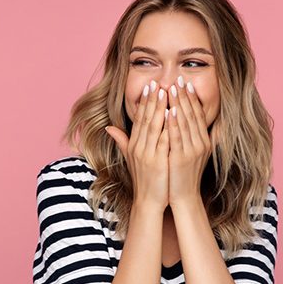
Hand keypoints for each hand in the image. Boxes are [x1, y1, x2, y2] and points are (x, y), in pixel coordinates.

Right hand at [105, 80, 170, 211]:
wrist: (148, 201)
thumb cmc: (144, 180)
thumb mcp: (131, 159)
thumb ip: (122, 141)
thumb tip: (108, 127)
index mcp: (133, 145)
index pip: (139, 119)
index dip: (144, 102)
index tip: (149, 86)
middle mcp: (138, 148)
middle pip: (145, 119)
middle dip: (151, 100)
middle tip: (157, 82)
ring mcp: (147, 154)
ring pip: (154, 126)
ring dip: (159, 107)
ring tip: (166, 91)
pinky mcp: (157, 161)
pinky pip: (162, 139)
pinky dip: (167, 126)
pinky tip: (173, 113)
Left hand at [166, 75, 211, 207]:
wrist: (183, 196)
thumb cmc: (184, 175)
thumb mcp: (192, 154)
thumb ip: (192, 137)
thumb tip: (192, 123)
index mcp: (203, 141)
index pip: (197, 115)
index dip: (191, 98)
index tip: (185, 83)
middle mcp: (201, 143)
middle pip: (193, 115)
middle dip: (185, 96)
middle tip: (179, 78)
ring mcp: (192, 150)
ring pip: (186, 122)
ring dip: (179, 104)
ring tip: (173, 88)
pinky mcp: (182, 158)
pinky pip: (177, 137)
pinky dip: (174, 123)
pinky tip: (170, 110)